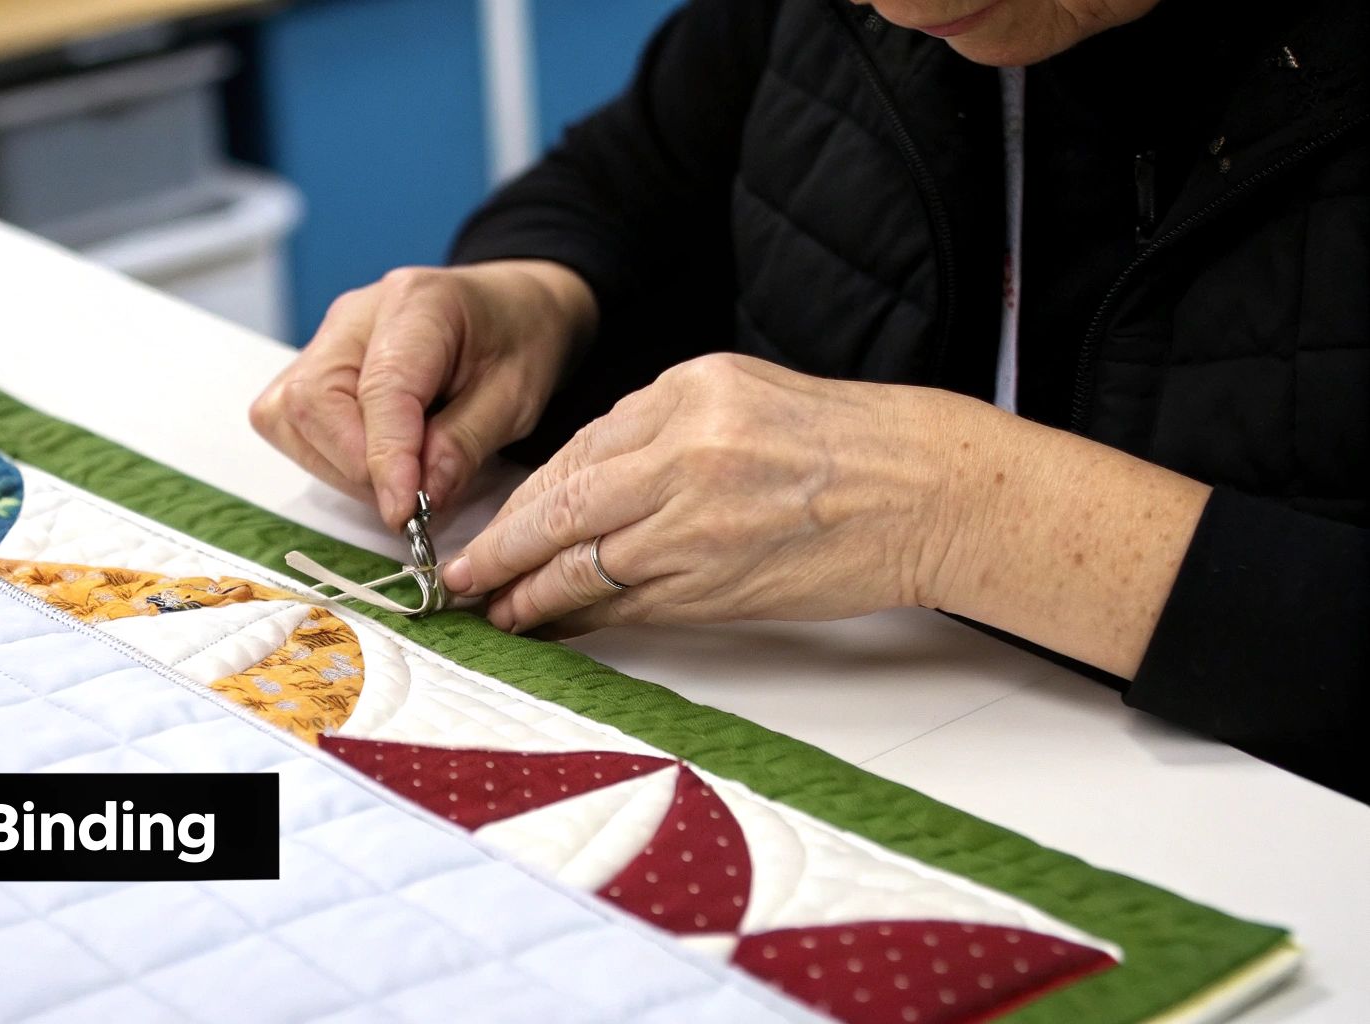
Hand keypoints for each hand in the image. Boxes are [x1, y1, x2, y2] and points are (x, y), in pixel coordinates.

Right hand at [249, 260, 594, 526]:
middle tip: (411, 496)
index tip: (403, 514)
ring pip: (289, 415)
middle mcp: (355, 315)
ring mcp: (327, 337)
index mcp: (418, 303)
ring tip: (398, 474)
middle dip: (357, 466)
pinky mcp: (312, 363)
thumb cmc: (517, 344)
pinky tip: (372, 458)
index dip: (386, 458)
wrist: (511, 310)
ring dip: (338, 465)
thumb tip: (418, 499)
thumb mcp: (516, 398)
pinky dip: (325, 454)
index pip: (381, 389)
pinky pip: (288, 419)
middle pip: (314, 402)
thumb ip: (464, 445)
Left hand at [442, 351, 1210, 680]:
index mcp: (688, 393)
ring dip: (534, 596)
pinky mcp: (721, 585)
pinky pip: (632, 608)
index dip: (527, 498)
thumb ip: (660, 426)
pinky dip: (587, 621)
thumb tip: (586, 478)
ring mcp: (700, 525)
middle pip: (563, 509)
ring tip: (500, 612)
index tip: (496, 522)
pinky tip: (558, 627)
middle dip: (503, 550)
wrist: (929, 491)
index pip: (579, 451)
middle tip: (461, 578)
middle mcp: (686, 455)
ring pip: (587, 567)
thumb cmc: (845, 440)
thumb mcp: (743, 392)